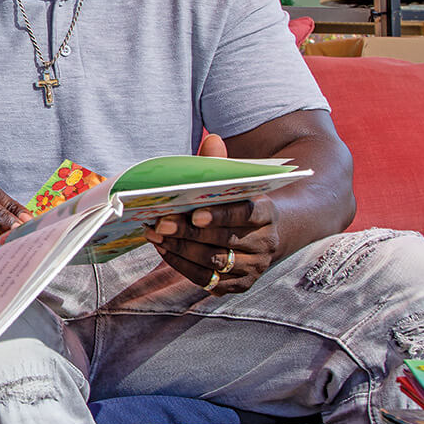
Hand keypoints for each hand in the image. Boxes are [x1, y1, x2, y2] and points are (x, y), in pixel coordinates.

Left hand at [146, 133, 281, 294]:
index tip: (194, 213)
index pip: (246, 215)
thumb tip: (211, 139)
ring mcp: (253, 268)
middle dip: (189, 233)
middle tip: (160, 223)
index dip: (220, 216)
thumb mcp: (237, 182)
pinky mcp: (239, 285)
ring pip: (214, 262)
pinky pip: (208, 279)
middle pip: (224, 241)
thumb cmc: (240, 201)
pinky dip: (183, 265)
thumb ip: (222, 164)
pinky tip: (163, 250)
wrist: (268, 233)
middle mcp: (264, 244)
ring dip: (181, 249)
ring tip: (155, 234)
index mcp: (267, 214)